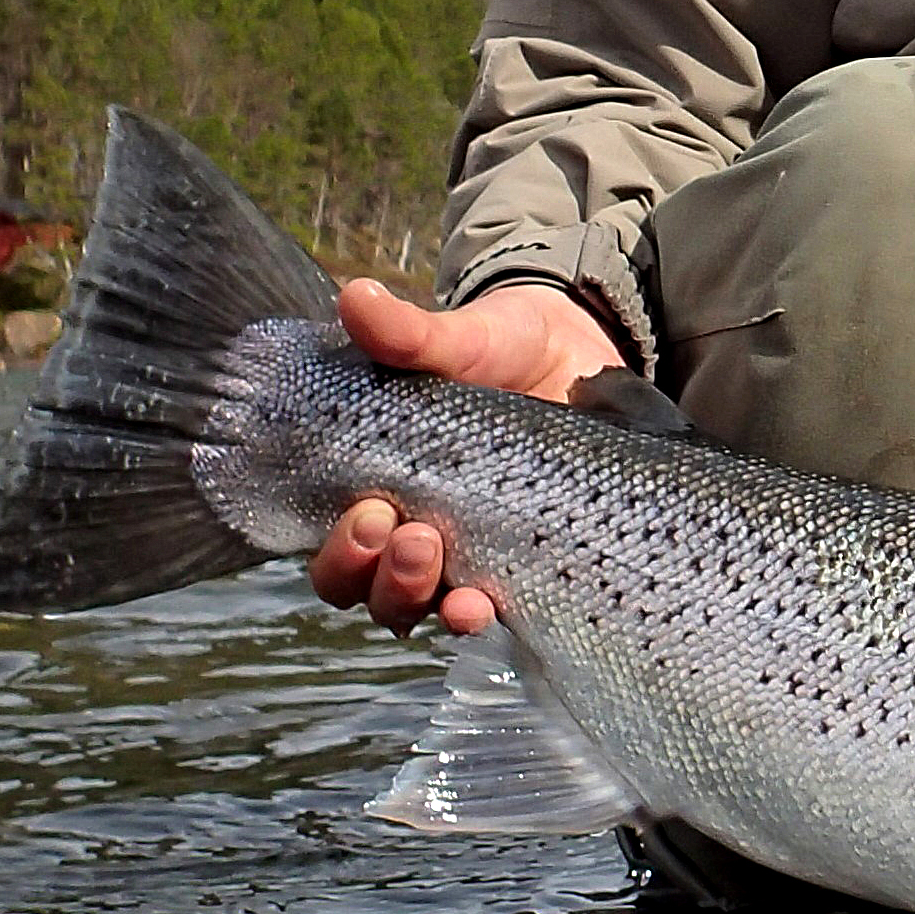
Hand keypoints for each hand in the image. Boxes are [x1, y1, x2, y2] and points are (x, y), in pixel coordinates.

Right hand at [308, 279, 620, 637]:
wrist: (579, 355)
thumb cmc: (501, 349)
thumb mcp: (462, 337)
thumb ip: (411, 333)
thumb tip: (356, 296)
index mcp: (381, 486)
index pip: (335, 550)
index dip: (340, 552)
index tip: (368, 511)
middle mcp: (413, 532)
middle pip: (368, 592)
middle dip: (381, 578)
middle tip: (410, 537)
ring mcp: (469, 554)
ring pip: (421, 609)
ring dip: (426, 601)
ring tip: (455, 588)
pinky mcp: (524, 563)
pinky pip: (491, 611)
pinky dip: (482, 617)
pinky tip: (487, 609)